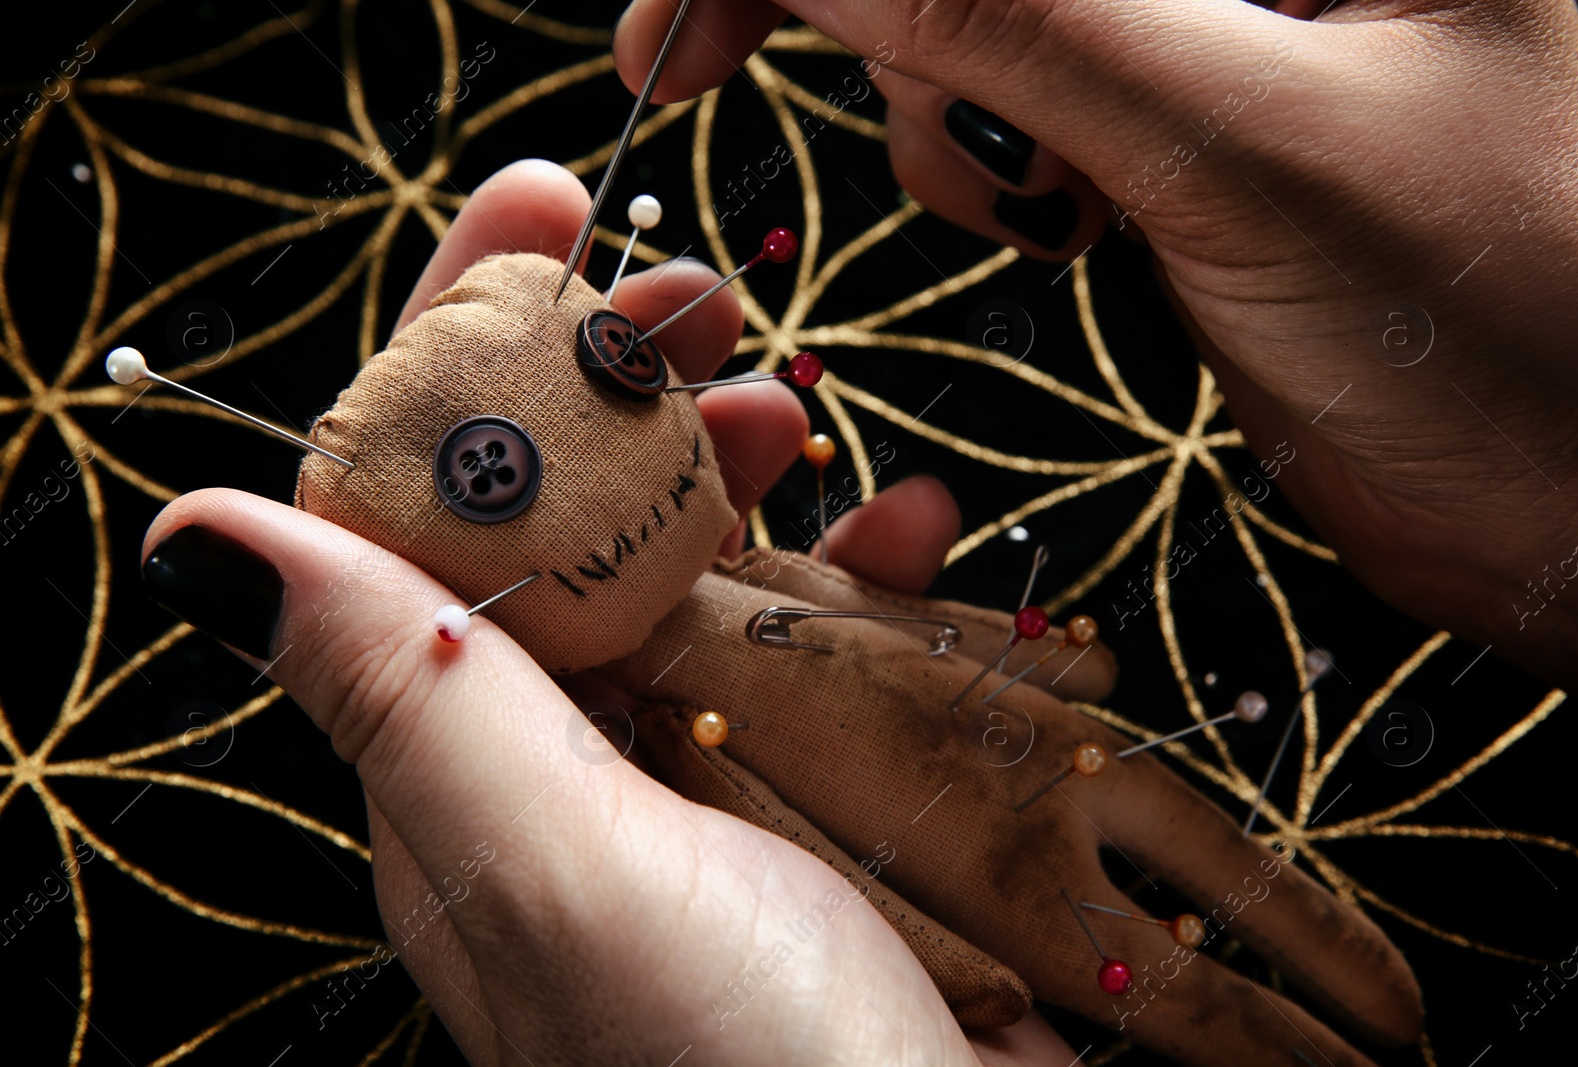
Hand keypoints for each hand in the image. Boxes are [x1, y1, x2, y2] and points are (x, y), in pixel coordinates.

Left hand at [140, 160, 1079, 1065]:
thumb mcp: (560, 872)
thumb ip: (410, 699)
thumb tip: (208, 536)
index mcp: (460, 779)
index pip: (416, 522)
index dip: (464, 358)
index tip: (548, 218)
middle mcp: (562, 778)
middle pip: (566, 525)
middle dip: (628, 396)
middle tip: (712, 312)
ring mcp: (692, 787)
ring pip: (697, 571)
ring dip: (755, 477)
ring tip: (819, 422)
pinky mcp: (811, 802)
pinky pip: (818, 647)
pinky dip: (868, 575)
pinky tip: (924, 543)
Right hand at [615, 0, 1577, 693]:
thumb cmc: (1504, 321)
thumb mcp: (1240, 143)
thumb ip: (1020, 12)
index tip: (682, 16)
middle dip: (878, 18)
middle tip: (725, 77)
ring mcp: (1215, 31)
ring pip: (981, 16)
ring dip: (947, 111)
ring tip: (1045, 215)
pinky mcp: (1185, 126)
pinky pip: (1023, 100)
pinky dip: (991, 162)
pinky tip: (1064, 231)